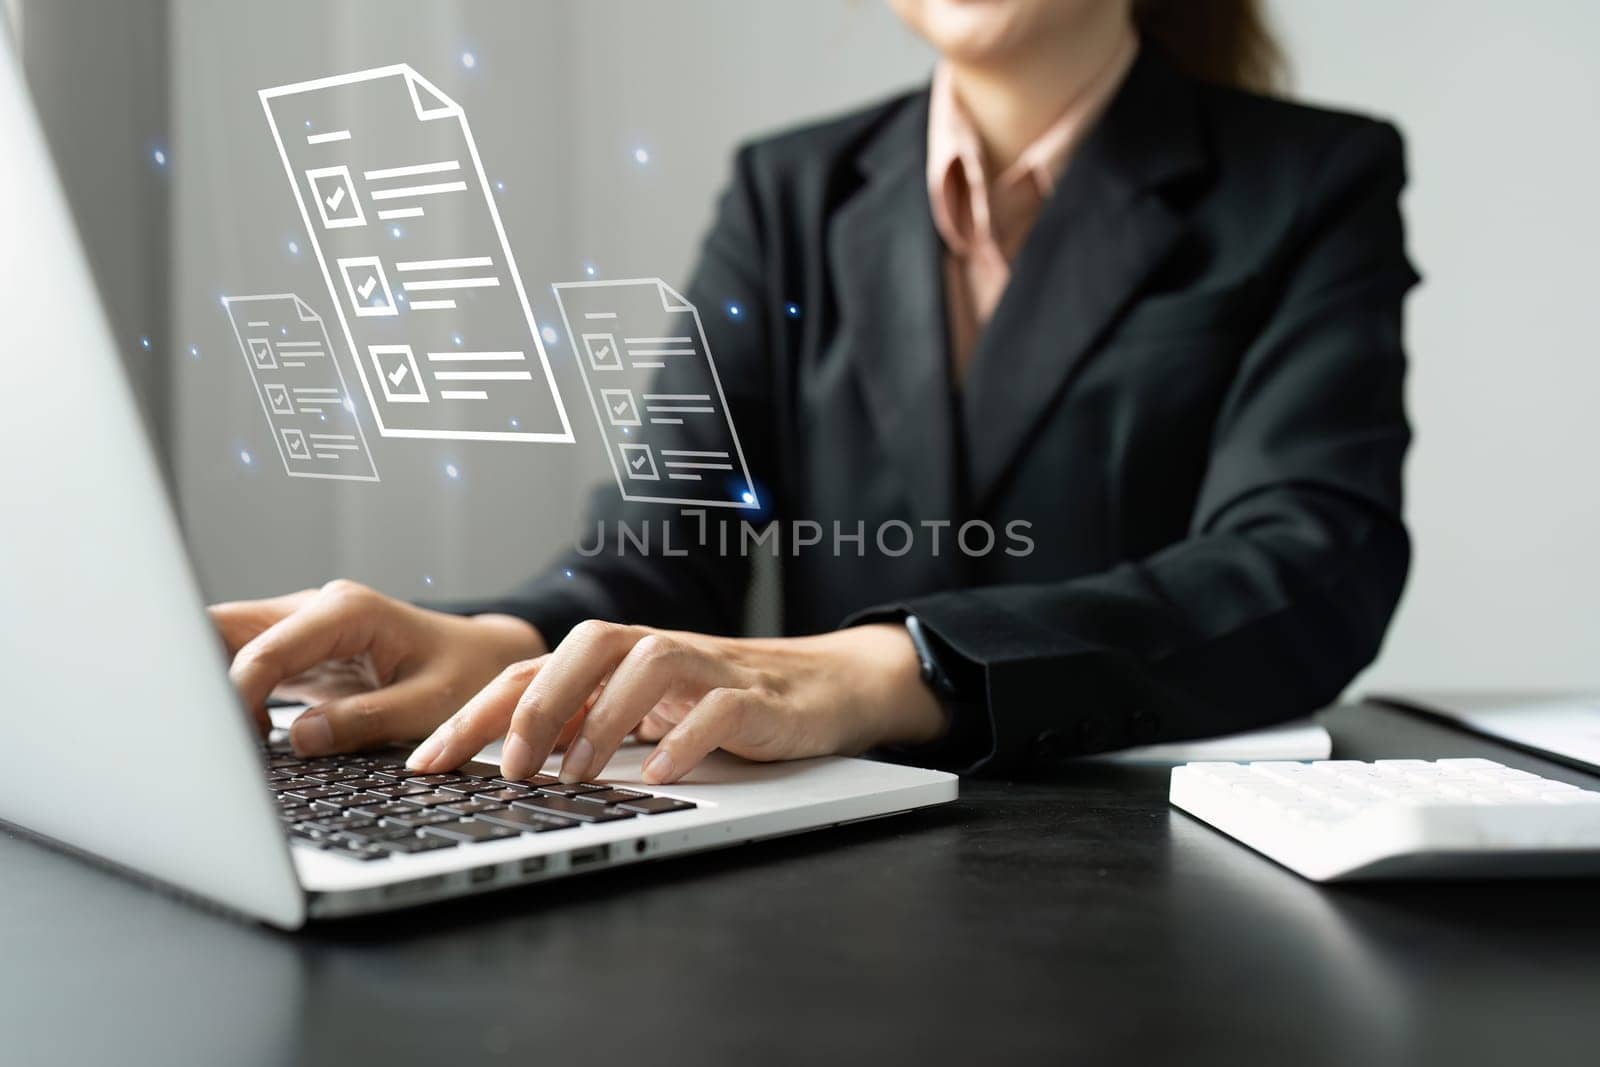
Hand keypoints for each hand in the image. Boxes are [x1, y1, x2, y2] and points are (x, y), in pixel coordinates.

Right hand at [209, 580, 545, 755]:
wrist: (485, 659)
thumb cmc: (466, 676)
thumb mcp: (429, 705)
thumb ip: (365, 721)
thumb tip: (299, 739)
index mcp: (346, 611)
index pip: (264, 650)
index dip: (235, 696)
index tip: (231, 743)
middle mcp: (316, 609)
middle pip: (224, 628)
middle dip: (199, 675)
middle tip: (197, 735)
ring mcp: (303, 628)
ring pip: (226, 643)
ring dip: (211, 687)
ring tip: (216, 742)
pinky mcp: (299, 654)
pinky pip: (247, 665)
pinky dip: (231, 697)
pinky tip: (240, 738)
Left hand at [406, 621, 948, 785]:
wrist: (821, 687)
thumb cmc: (718, 701)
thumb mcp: (637, 715)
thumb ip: (579, 725)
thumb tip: (502, 762)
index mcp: (613, 661)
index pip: (531, 671)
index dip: (474, 714)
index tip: (425, 764)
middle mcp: (652, 652)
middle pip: (583, 649)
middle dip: (535, 703)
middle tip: (509, 766)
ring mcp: (705, 668)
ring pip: (645, 665)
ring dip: (602, 719)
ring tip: (577, 775)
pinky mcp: (754, 697)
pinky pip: (716, 706)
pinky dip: (686, 738)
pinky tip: (662, 774)